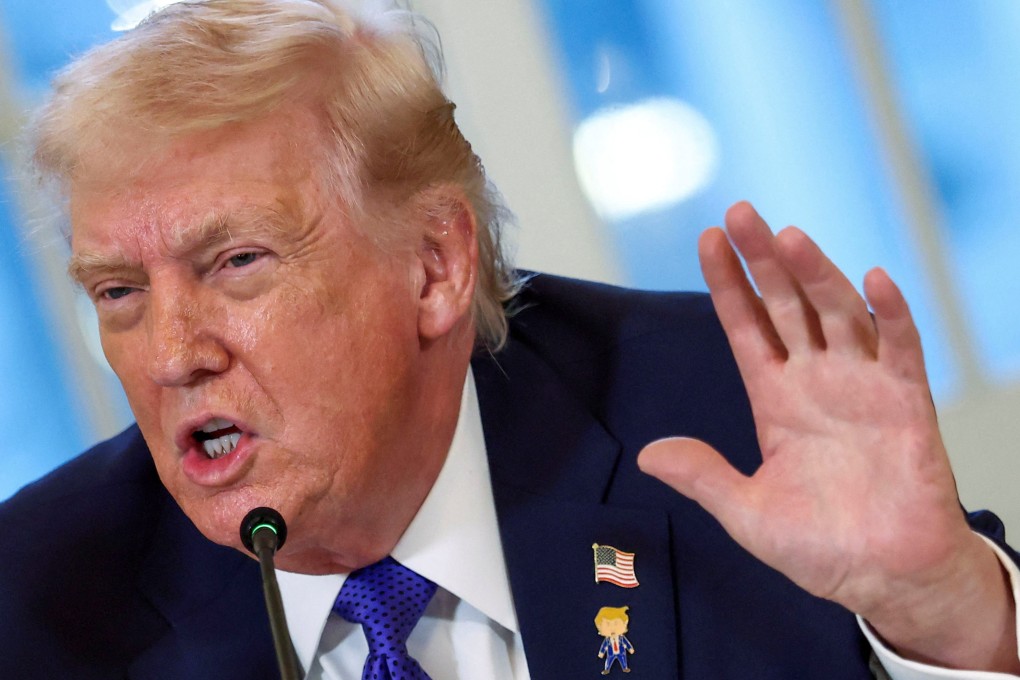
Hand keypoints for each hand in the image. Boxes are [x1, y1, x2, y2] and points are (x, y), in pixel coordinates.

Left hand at [638, 201, 1017, 670]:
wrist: (885, 580)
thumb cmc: (822, 548)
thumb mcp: (747, 513)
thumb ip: (703, 477)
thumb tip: (648, 454)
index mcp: (776, 399)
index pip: (748, 327)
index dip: (728, 285)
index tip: (709, 240)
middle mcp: (817, 381)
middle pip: (787, 305)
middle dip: (763, 260)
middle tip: (740, 213)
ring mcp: (862, 387)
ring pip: (837, 313)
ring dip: (815, 273)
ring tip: (787, 236)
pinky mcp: (908, 404)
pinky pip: (901, 350)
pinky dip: (891, 315)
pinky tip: (874, 280)